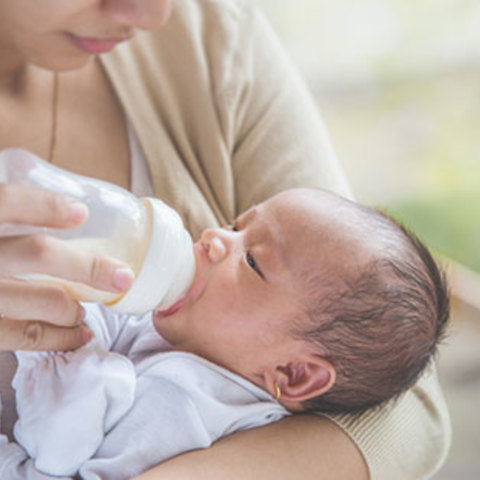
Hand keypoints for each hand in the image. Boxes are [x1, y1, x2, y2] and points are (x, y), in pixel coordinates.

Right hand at [0, 184, 133, 350]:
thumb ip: (4, 215)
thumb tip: (62, 212)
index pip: (4, 202)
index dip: (44, 205)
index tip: (81, 213)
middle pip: (37, 255)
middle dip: (88, 266)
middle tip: (122, 276)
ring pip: (39, 301)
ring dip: (76, 306)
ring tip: (93, 307)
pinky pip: (24, 338)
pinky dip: (58, 338)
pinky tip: (79, 334)